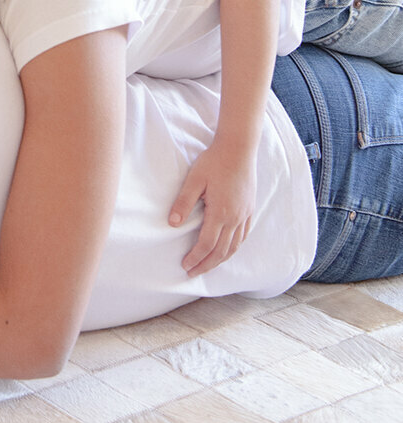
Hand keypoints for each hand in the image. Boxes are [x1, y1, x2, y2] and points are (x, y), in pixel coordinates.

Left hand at [169, 144, 255, 276]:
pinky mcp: (250, 210)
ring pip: (234, 247)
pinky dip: (234, 248)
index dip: (195, 258)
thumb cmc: (214, 162)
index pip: (206, 244)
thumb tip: (173, 223)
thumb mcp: (194, 179)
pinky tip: (228, 250)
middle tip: (193, 273)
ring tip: (208, 266)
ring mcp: (245, 215)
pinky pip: (244, 236)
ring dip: (220, 260)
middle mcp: (235, 218)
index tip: (185, 266)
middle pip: (221, 251)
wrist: (238, 149)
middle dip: (206, 265)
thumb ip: (183, 202)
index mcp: (221, 213)